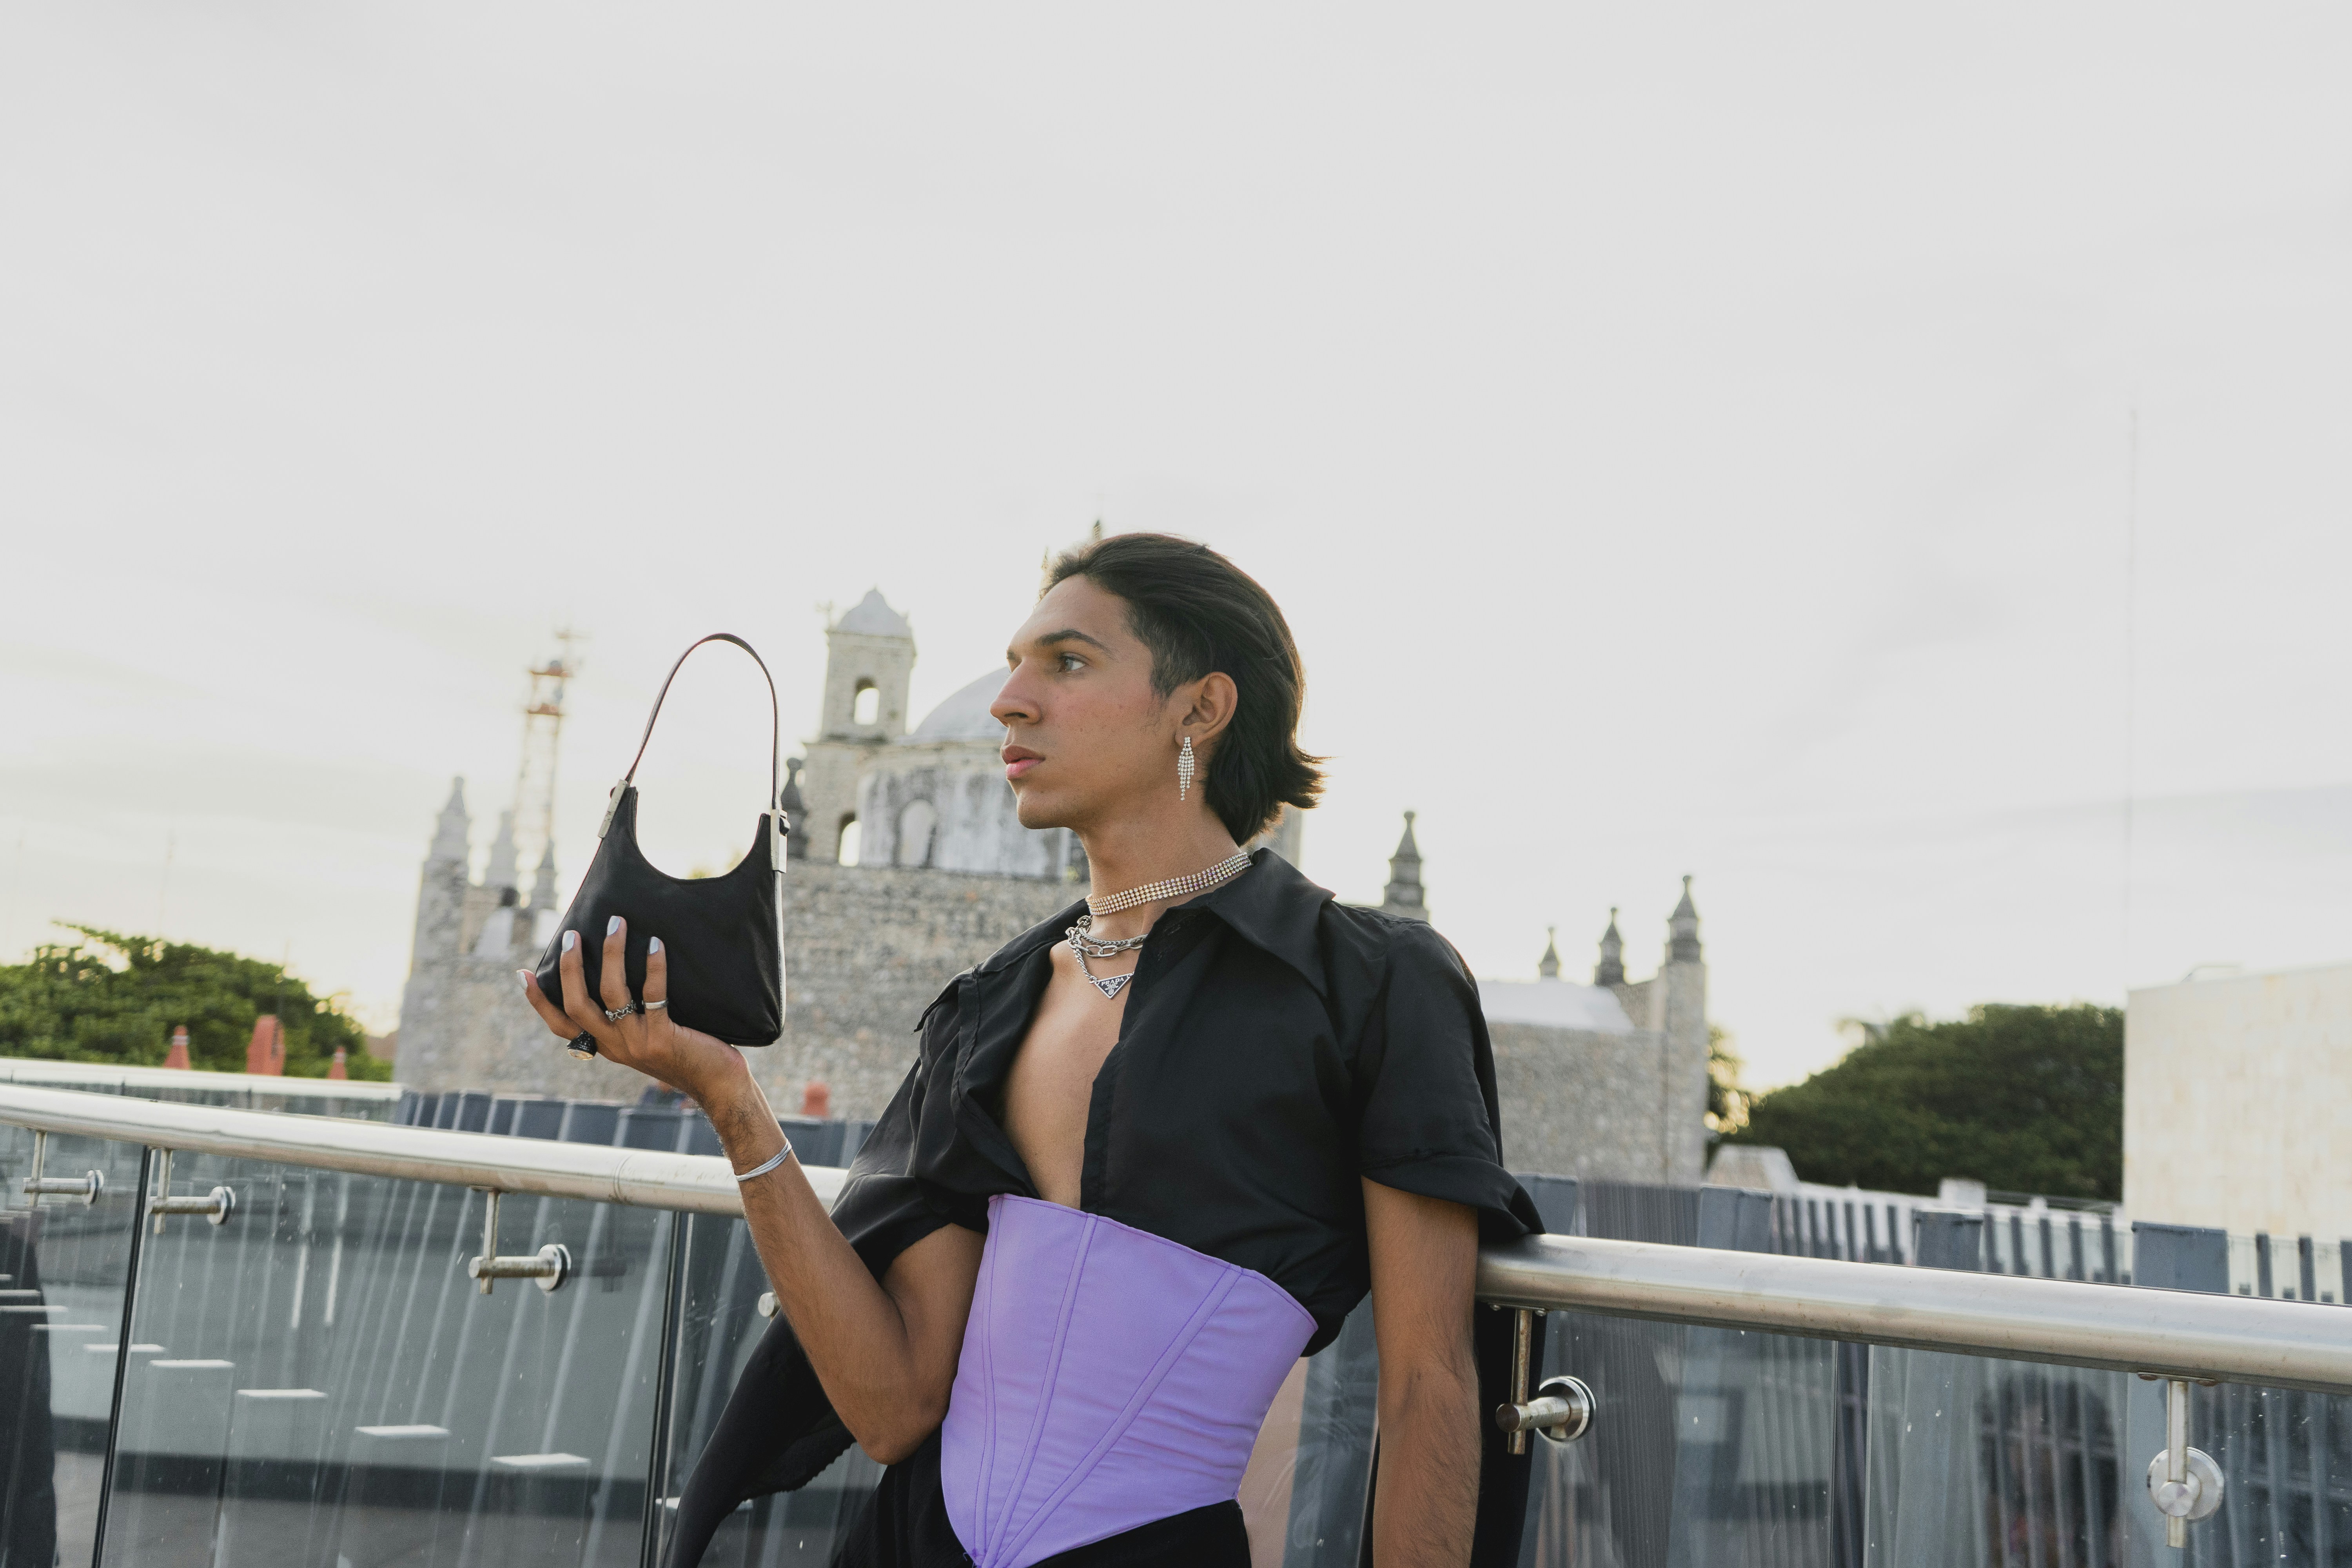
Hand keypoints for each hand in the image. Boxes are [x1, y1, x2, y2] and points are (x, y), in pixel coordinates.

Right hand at [519, 917, 745, 1100]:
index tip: (522, 974)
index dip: (539, 1002)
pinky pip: (652, 994)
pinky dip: (652, 967)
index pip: (561, 1026)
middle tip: (573, 934)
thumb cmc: (685, 1053)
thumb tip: (617, 977)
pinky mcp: (662, 1037)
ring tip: (616, 924)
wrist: (717, 1085)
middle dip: (570, 967)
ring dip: (611, 955)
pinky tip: (655, 944)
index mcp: (605, 1046)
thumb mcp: (645, 1040)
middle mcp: (614, 1046)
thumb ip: (627, 1019)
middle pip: (577, 1004)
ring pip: (611, 993)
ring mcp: (636, 1043)